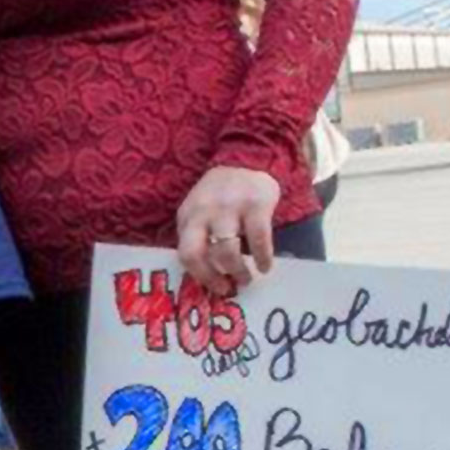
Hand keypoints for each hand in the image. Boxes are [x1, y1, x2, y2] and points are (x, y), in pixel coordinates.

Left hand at [176, 164, 280, 297]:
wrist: (246, 161)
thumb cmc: (221, 196)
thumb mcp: (200, 212)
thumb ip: (198, 236)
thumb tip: (207, 275)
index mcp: (187, 216)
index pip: (184, 253)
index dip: (199, 275)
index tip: (214, 288)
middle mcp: (203, 212)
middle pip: (196, 253)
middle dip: (211, 276)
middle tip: (227, 288)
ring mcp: (228, 208)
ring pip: (226, 251)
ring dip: (237, 271)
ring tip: (246, 278)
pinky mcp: (255, 205)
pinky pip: (258, 239)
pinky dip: (262, 257)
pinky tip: (265, 266)